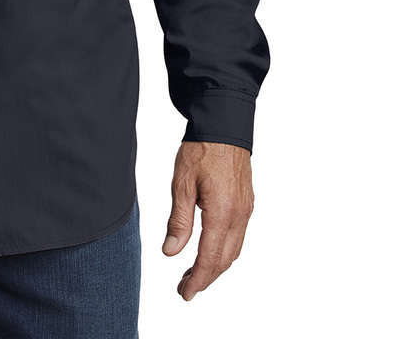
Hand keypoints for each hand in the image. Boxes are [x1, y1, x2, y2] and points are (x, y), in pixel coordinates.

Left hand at [162, 141, 253, 300]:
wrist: (224, 125)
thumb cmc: (202, 150)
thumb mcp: (182, 184)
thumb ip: (179, 221)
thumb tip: (172, 252)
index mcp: (222, 213)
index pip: (209, 258)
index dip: (197, 279)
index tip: (185, 293)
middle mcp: (239, 216)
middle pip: (224, 260)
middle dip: (206, 277)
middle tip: (185, 288)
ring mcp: (246, 210)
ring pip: (234, 250)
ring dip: (216, 266)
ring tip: (195, 274)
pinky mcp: (247, 203)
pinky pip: (238, 236)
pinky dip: (224, 251)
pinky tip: (211, 250)